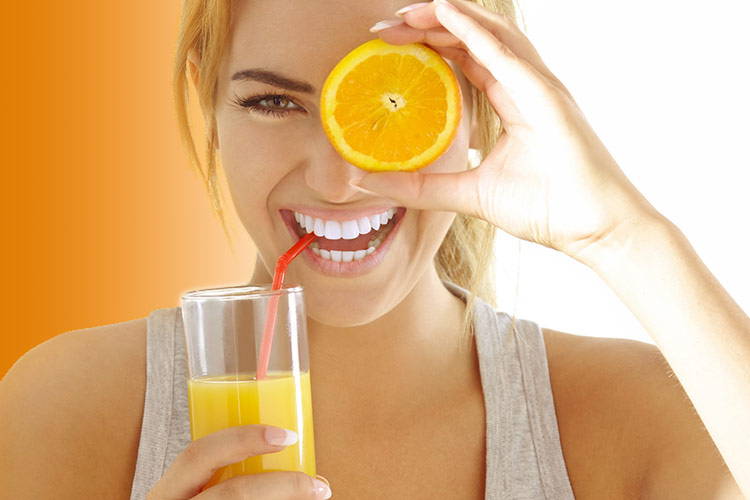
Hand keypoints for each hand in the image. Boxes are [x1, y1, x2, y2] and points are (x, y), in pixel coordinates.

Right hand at [147, 425, 330, 499]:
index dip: (244, 439)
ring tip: (316, 498)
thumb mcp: (189, 497)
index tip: (286, 436)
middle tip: (316, 484)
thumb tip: (284, 453)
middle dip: (282, 485)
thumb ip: (219, 481)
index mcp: (166, 495)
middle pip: (234, 494)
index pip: (199, 455)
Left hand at [356, 0, 663, 265]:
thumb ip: (423, 186)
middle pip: (472, 40)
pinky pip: (504, 55)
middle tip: (384, 27)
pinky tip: (443, 13)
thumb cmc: (547, 209)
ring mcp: (539, 87)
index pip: (465, 60)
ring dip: (446, 19)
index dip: (429, 46)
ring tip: (407, 14)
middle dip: (429, 27)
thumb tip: (370, 182)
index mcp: (512, 103)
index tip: (387, 46)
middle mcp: (525, 86)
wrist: (594, 230)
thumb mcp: (469, 194)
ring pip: (489, 35)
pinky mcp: (547, 96)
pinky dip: (473, 31)